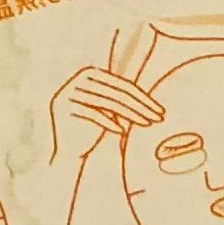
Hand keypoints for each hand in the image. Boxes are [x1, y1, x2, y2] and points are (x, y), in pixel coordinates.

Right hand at [48, 63, 162, 218]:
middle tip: (158, 117)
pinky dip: (109, 123)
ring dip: (131, 114)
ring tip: (147, 124)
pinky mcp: (63, 107)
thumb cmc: (94, 128)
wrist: (69, 151)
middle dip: (140, 106)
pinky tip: (122, 133)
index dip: (143, 98)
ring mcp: (68, 92)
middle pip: (116, 94)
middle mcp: (77, 79)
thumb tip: (151, 87)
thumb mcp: (110, 108)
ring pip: (107, 103)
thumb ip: (123, 95)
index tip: (160, 110)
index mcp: (88, 73)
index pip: (121, 85)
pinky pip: (92, 114)